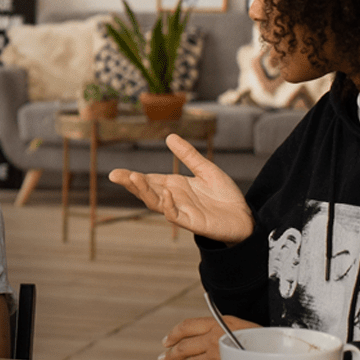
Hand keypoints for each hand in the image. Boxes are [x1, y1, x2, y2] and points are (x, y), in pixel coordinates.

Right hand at [109, 134, 253, 243]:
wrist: (244, 217)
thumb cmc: (224, 196)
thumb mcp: (206, 169)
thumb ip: (188, 155)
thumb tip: (169, 137)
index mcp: (175, 186)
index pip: (149, 181)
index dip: (132, 177)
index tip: (115, 173)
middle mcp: (174, 199)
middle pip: (147, 192)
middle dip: (131, 183)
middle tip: (115, 175)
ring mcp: (181, 211)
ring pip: (157, 203)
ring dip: (145, 192)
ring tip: (134, 178)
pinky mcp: (192, 222)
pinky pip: (176, 215)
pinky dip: (169, 205)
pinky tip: (167, 193)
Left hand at [158, 315, 259, 359]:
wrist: (276, 356)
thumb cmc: (261, 339)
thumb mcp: (239, 325)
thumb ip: (220, 328)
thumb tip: (204, 333)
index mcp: (217, 323)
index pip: (186, 326)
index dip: (173, 334)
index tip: (166, 341)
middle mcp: (213, 340)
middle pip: (184, 347)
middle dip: (171, 354)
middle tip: (162, 359)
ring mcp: (216, 359)